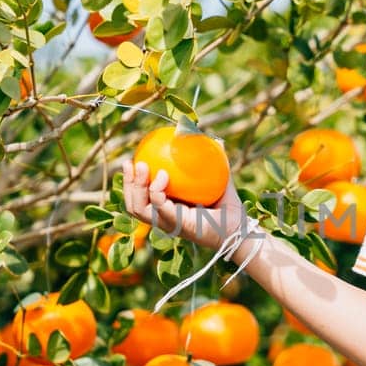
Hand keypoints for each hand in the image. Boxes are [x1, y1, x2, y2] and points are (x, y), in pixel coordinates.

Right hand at [120, 157, 248, 253]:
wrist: (238, 225)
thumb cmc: (228, 205)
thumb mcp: (219, 180)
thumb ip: (215, 162)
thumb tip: (216, 140)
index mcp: (166, 210)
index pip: (139, 199)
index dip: (130, 183)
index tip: (132, 161)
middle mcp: (163, 219)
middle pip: (133, 205)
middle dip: (127, 184)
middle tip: (132, 162)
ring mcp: (168, 224)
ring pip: (139, 208)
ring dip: (136, 186)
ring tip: (141, 166)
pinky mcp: (177, 225)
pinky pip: (159, 206)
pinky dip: (157, 190)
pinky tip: (163, 175)